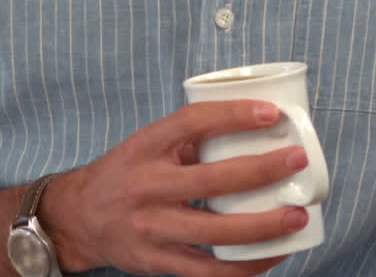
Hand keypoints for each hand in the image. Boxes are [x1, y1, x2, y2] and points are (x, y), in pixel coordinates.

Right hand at [42, 101, 313, 276]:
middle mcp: (145, 186)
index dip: (233, 115)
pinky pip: (206, 271)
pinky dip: (244, 268)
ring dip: (263, 226)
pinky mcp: (155, 262)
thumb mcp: (149, 144)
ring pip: (214, 231)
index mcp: (145, 147)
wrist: (76, 218)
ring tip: (299, 217)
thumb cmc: (130, 173)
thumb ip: (194, 136)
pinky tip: (274, 256)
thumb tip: (262, 127)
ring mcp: (149, 228)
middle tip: (299, 161)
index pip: (191, 122)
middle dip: (262, 171)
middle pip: (211, 179)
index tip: (272, 113)